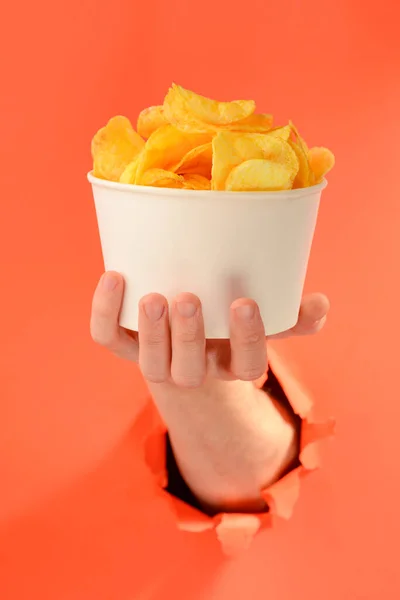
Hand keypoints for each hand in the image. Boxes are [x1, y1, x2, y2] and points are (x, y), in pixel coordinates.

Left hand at [90, 271, 328, 386]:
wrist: (185, 340)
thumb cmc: (230, 324)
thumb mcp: (266, 320)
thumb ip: (293, 315)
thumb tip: (322, 305)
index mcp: (231, 363)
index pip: (246, 364)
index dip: (246, 338)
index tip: (245, 302)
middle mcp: (193, 369)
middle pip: (189, 370)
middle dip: (188, 337)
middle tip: (188, 299)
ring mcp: (156, 360)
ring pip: (150, 363)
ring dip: (150, 332)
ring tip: (152, 297)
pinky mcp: (125, 344)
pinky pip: (108, 338)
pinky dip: (104, 312)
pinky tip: (113, 276)